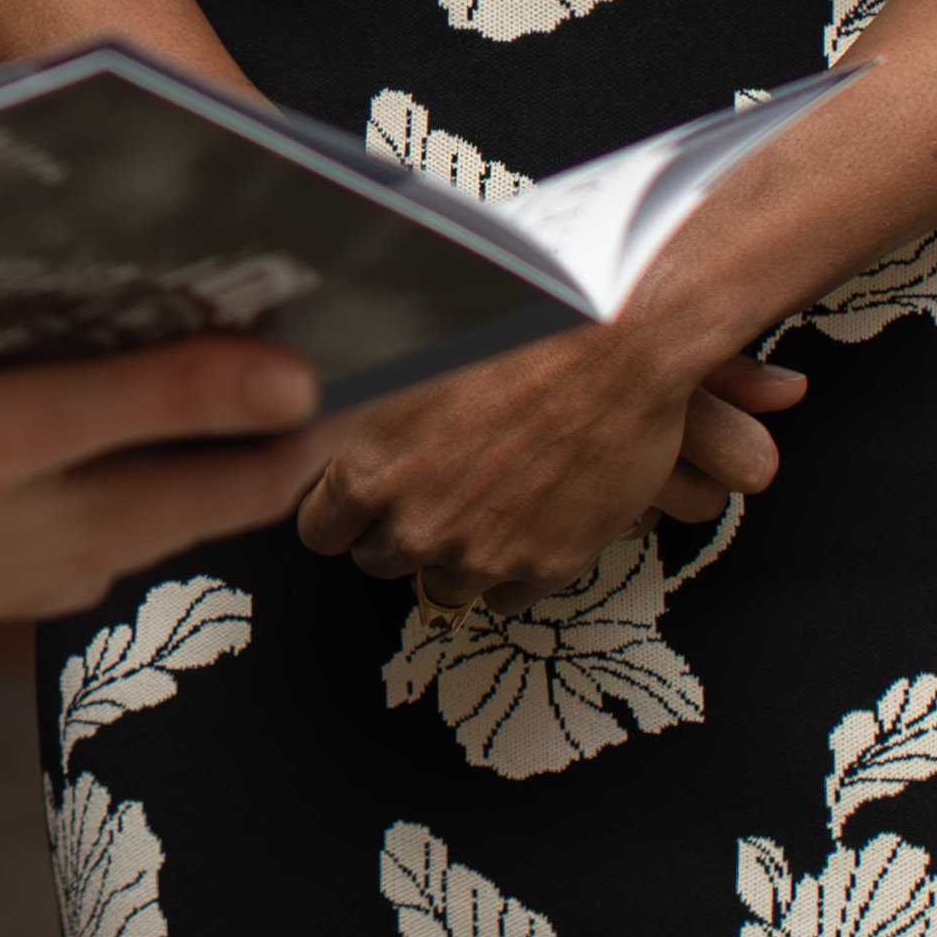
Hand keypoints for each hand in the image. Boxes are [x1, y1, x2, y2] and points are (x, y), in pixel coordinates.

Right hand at [0, 333, 333, 650]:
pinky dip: (87, 457)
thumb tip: (302, 385)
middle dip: (257, 419)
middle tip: (296, 330)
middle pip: (205, 484)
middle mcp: (87, 559)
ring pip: (129, 496)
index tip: (384, 354)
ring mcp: (22, 570)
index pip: (268, 477)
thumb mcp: (28, 423)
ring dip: (168, 434)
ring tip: (184, 350)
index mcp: (118, 526)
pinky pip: (58, 503)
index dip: (330, 419)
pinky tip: (51, 416)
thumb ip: (162, 399)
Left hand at [294, 333, 801, 606]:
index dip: (344, 516)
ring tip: (487, 502)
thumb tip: (338, 436)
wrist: (615, 348)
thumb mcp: (413, 365)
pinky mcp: (544, 568)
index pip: (321, 533)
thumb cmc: (515, 337)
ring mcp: (482, 554)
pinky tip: (526, 523)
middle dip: (399, 532)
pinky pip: (506, 598)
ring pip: (444, 585)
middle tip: (436, 491)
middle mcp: (418, 523)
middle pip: (380, 562)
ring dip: (457, 554)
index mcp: (372, 472)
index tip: (361, 506)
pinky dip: (512, 570)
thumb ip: (371, 422)